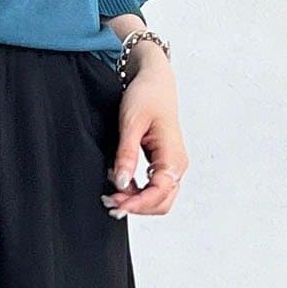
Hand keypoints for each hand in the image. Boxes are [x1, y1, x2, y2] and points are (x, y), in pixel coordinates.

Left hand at [102, 41, 187, 217]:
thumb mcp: (131, 123)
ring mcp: (172, 165)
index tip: (116, 204)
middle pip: (162, 202)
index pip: (159, 192)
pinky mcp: (163, 163)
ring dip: (136, 201)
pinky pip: (153, 188)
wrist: (155, 80)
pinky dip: (137, 192)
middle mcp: (177, 164)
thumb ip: (127, 154)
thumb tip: (122, 183)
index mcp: (173, 155)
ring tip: (112, 193)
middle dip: (137, 206)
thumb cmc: (147, 96)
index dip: (138, 203)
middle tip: (109, 201)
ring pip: (158, 198)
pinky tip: (119, 183)